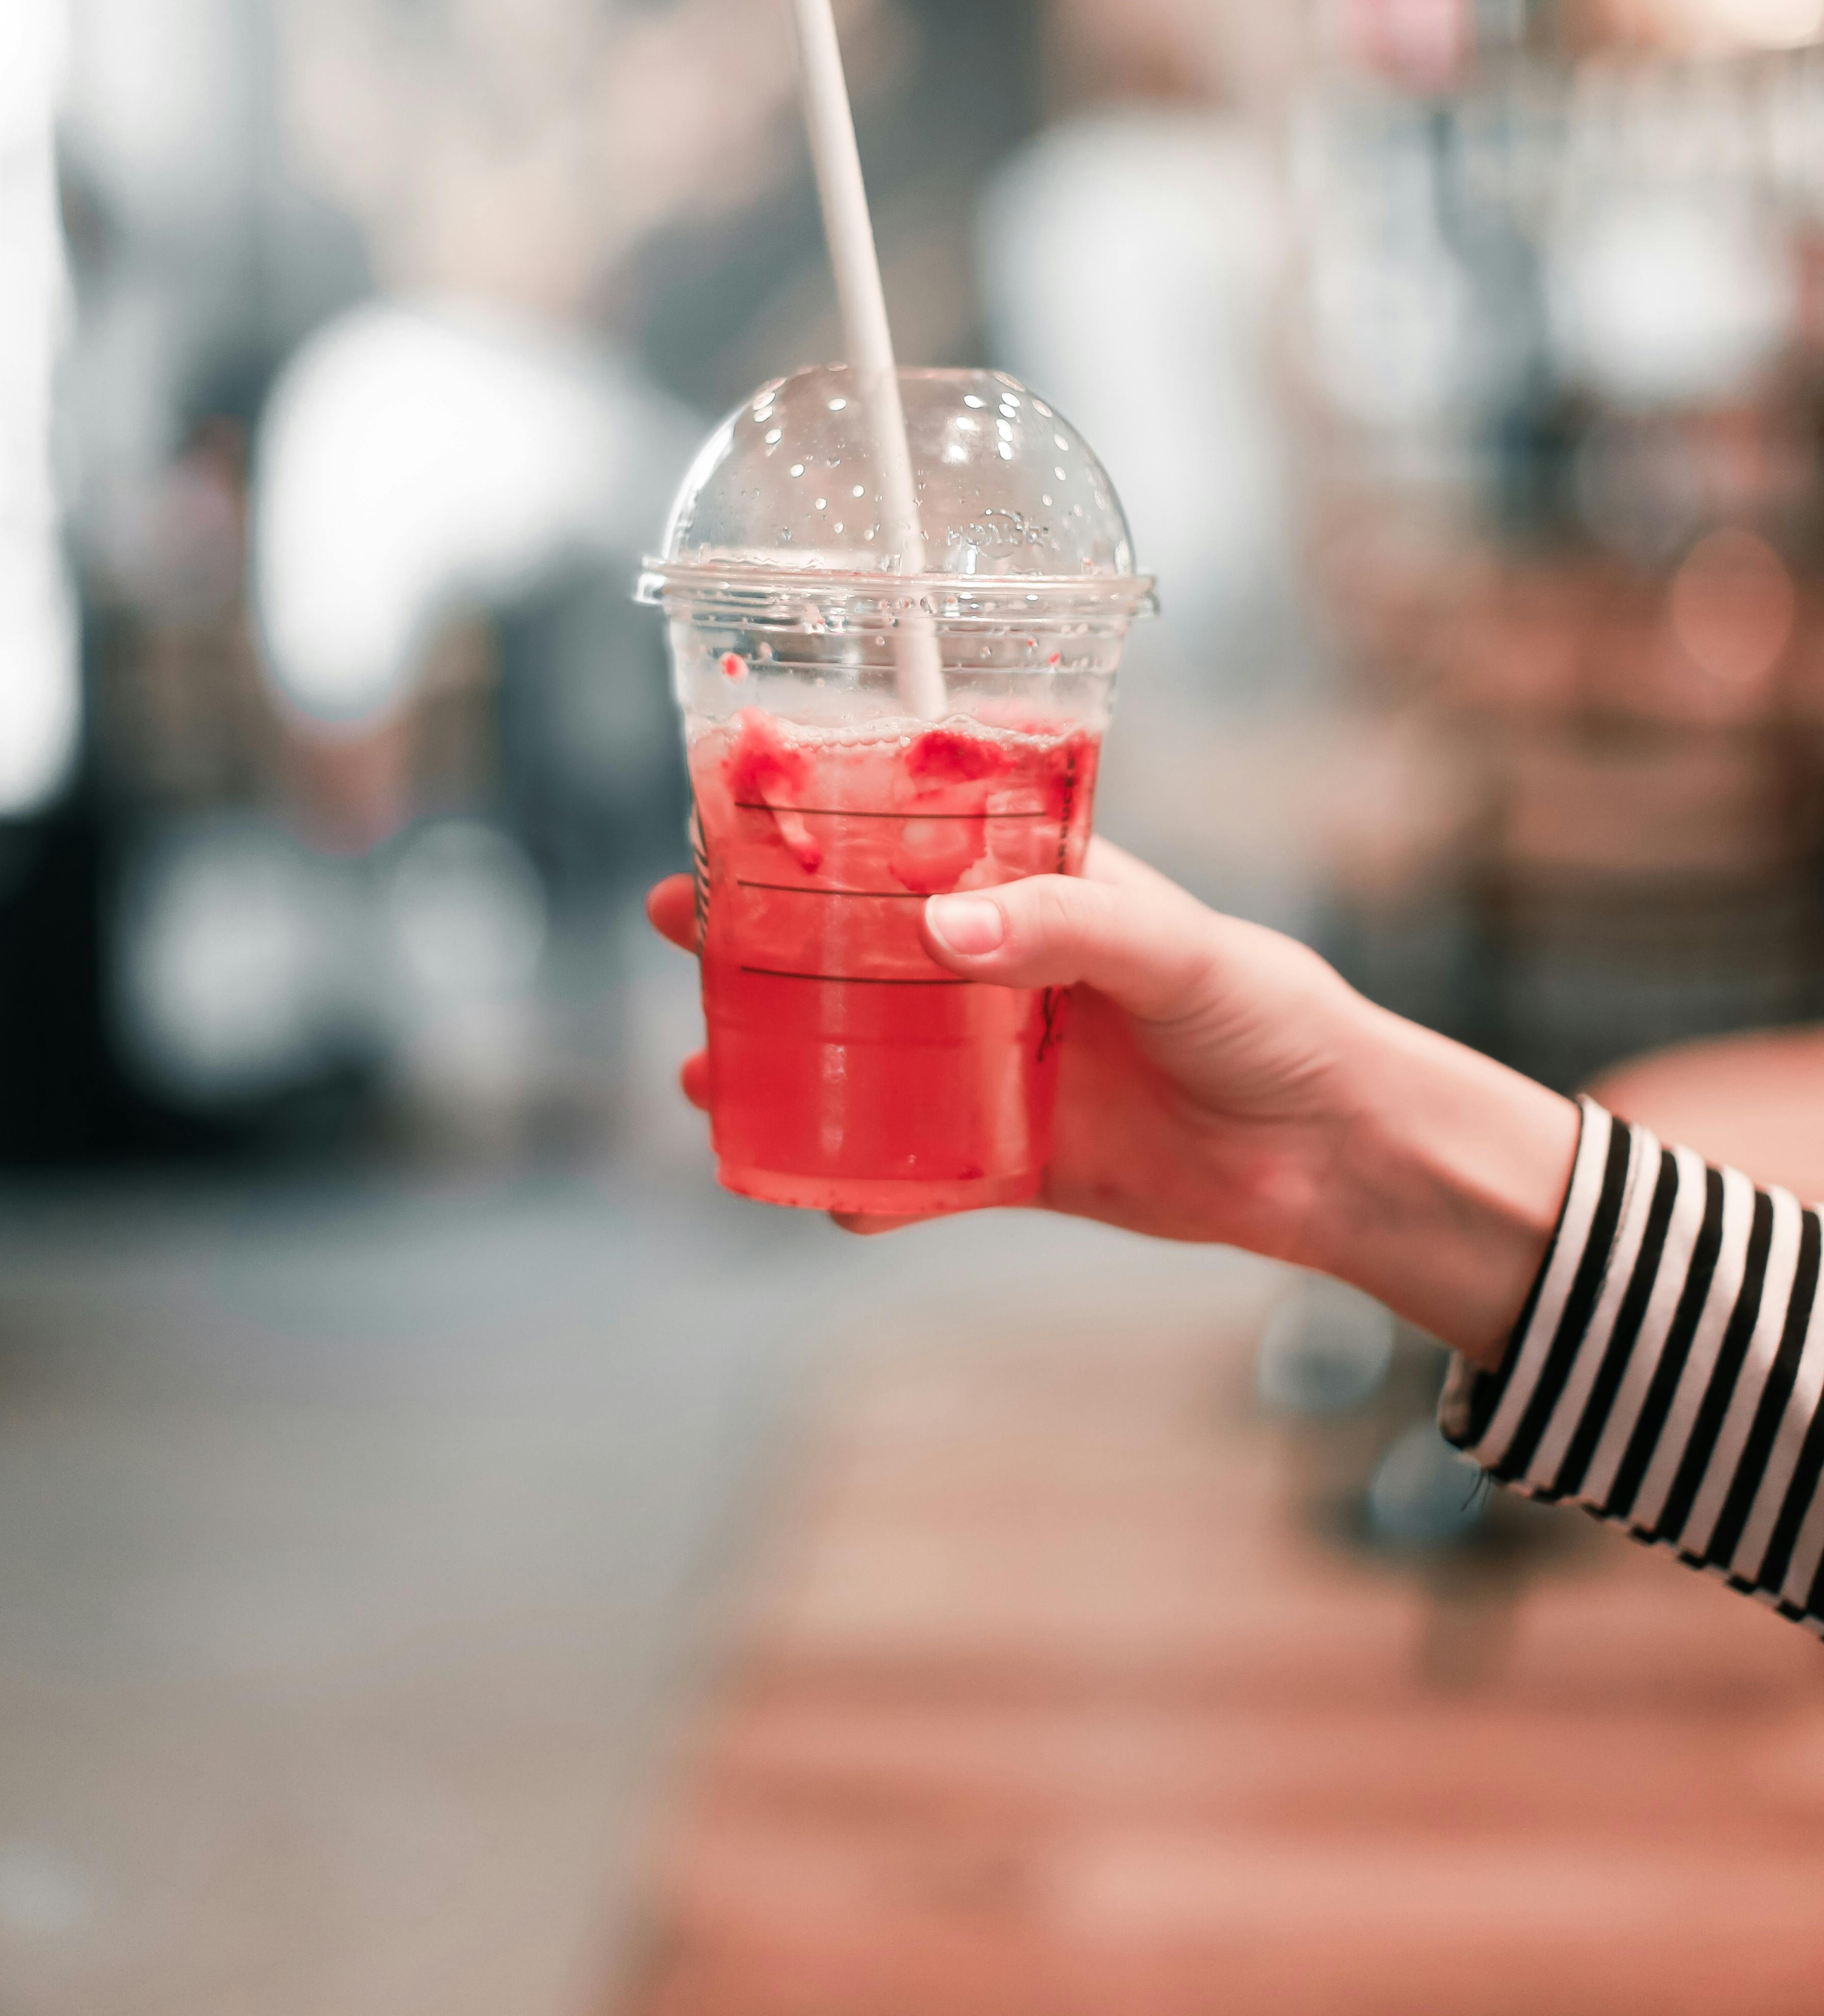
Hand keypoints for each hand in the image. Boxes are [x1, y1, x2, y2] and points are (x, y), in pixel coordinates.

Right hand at [646, 839, 1576, 1363]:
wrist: (1334, 1150)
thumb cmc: (1270, 1015)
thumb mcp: (1171, 949)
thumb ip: (1061, 928)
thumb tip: (940, 927)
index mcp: (1036, 888)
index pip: (908, 842)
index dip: (816, 833)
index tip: (731, 825)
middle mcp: (1004, 969)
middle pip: (858, 949)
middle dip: (765, 945)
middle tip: (681, 936)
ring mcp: (1000, 1067)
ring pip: (866, 1061)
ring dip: (785, 1067)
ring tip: (703, 1079)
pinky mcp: (1015, 1160)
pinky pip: (917, 1173)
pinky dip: (860, 1183)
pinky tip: (807, 1190)